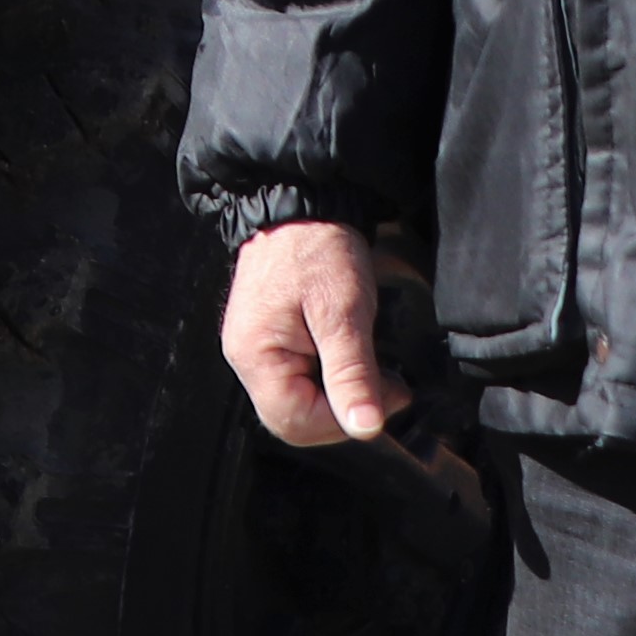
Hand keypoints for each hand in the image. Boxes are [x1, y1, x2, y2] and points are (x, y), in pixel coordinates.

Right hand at [222, 220, 397, 446]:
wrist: (303, 207)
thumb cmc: (318, 250)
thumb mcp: (345, 313)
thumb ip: (352, 374)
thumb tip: (365, 428)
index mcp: (255, 355)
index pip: (296, 422)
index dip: (346, 421)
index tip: (389, 395)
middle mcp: (246, 360)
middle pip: (294, 420)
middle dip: (344, 412)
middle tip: (387, 385)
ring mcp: (256, 351)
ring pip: (299, 404)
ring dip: (340, 396)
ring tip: (374, 370)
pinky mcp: (270, 342)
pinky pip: (299, 382)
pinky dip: (331, 380)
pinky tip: (352, 358)